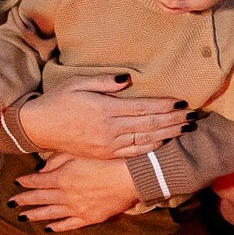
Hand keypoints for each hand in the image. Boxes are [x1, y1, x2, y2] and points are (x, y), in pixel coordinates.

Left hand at [9, 154, 138, 231]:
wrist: (129, 178)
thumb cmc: (106, 161)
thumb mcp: (78, 153)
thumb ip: (57, 160)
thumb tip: (42, 170)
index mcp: (61, 177)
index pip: (36, 181)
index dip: (25, 183)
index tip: (16, 183)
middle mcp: (64, 195)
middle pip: (39, 198)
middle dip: (23, 201)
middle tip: (10, 204)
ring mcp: (75, 209)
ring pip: (50, 213)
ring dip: (35, 215)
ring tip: (22, 218)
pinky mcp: (88, 218)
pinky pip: (68, 225)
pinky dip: (57, 227)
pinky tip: (48, 228)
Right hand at [15, 74, 191, 159]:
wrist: (39, 127)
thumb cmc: (58, 100)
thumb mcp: (77, 83)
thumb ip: (104, 82)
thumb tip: (127, 79)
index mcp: (105, 109)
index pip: (143, 108)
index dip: (165, 106)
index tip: (182, 102)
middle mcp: (110, 129)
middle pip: (149, 125)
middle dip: (174, 120)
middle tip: (194, 116)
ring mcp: (108, 145)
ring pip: (145, 140)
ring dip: (168, 134)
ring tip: (186, 128)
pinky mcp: (105, 154)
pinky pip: (134, 153)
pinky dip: (152, 148)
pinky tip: (165, 142)